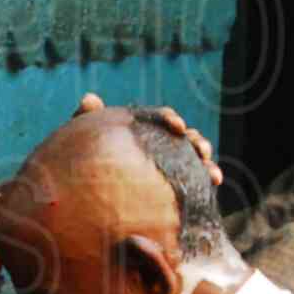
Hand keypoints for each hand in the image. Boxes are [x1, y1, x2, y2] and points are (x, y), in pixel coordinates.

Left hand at [76, 93, 222, 187]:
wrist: (78, 194)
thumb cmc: (78, 162)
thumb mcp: (80, 141)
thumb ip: (85, 121)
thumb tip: (90, 99)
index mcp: (142, 129)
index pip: (160, 119)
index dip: (169, 119)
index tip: (175, 125)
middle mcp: (159, 145)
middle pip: (184, 138)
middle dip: (196, 141)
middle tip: (200, 149)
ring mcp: (169, 167)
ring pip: (194, 161)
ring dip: (207, 163)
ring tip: (212, 173)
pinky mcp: (173, 188)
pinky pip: (194, 185)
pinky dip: (207, 180)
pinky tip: (214, 183)